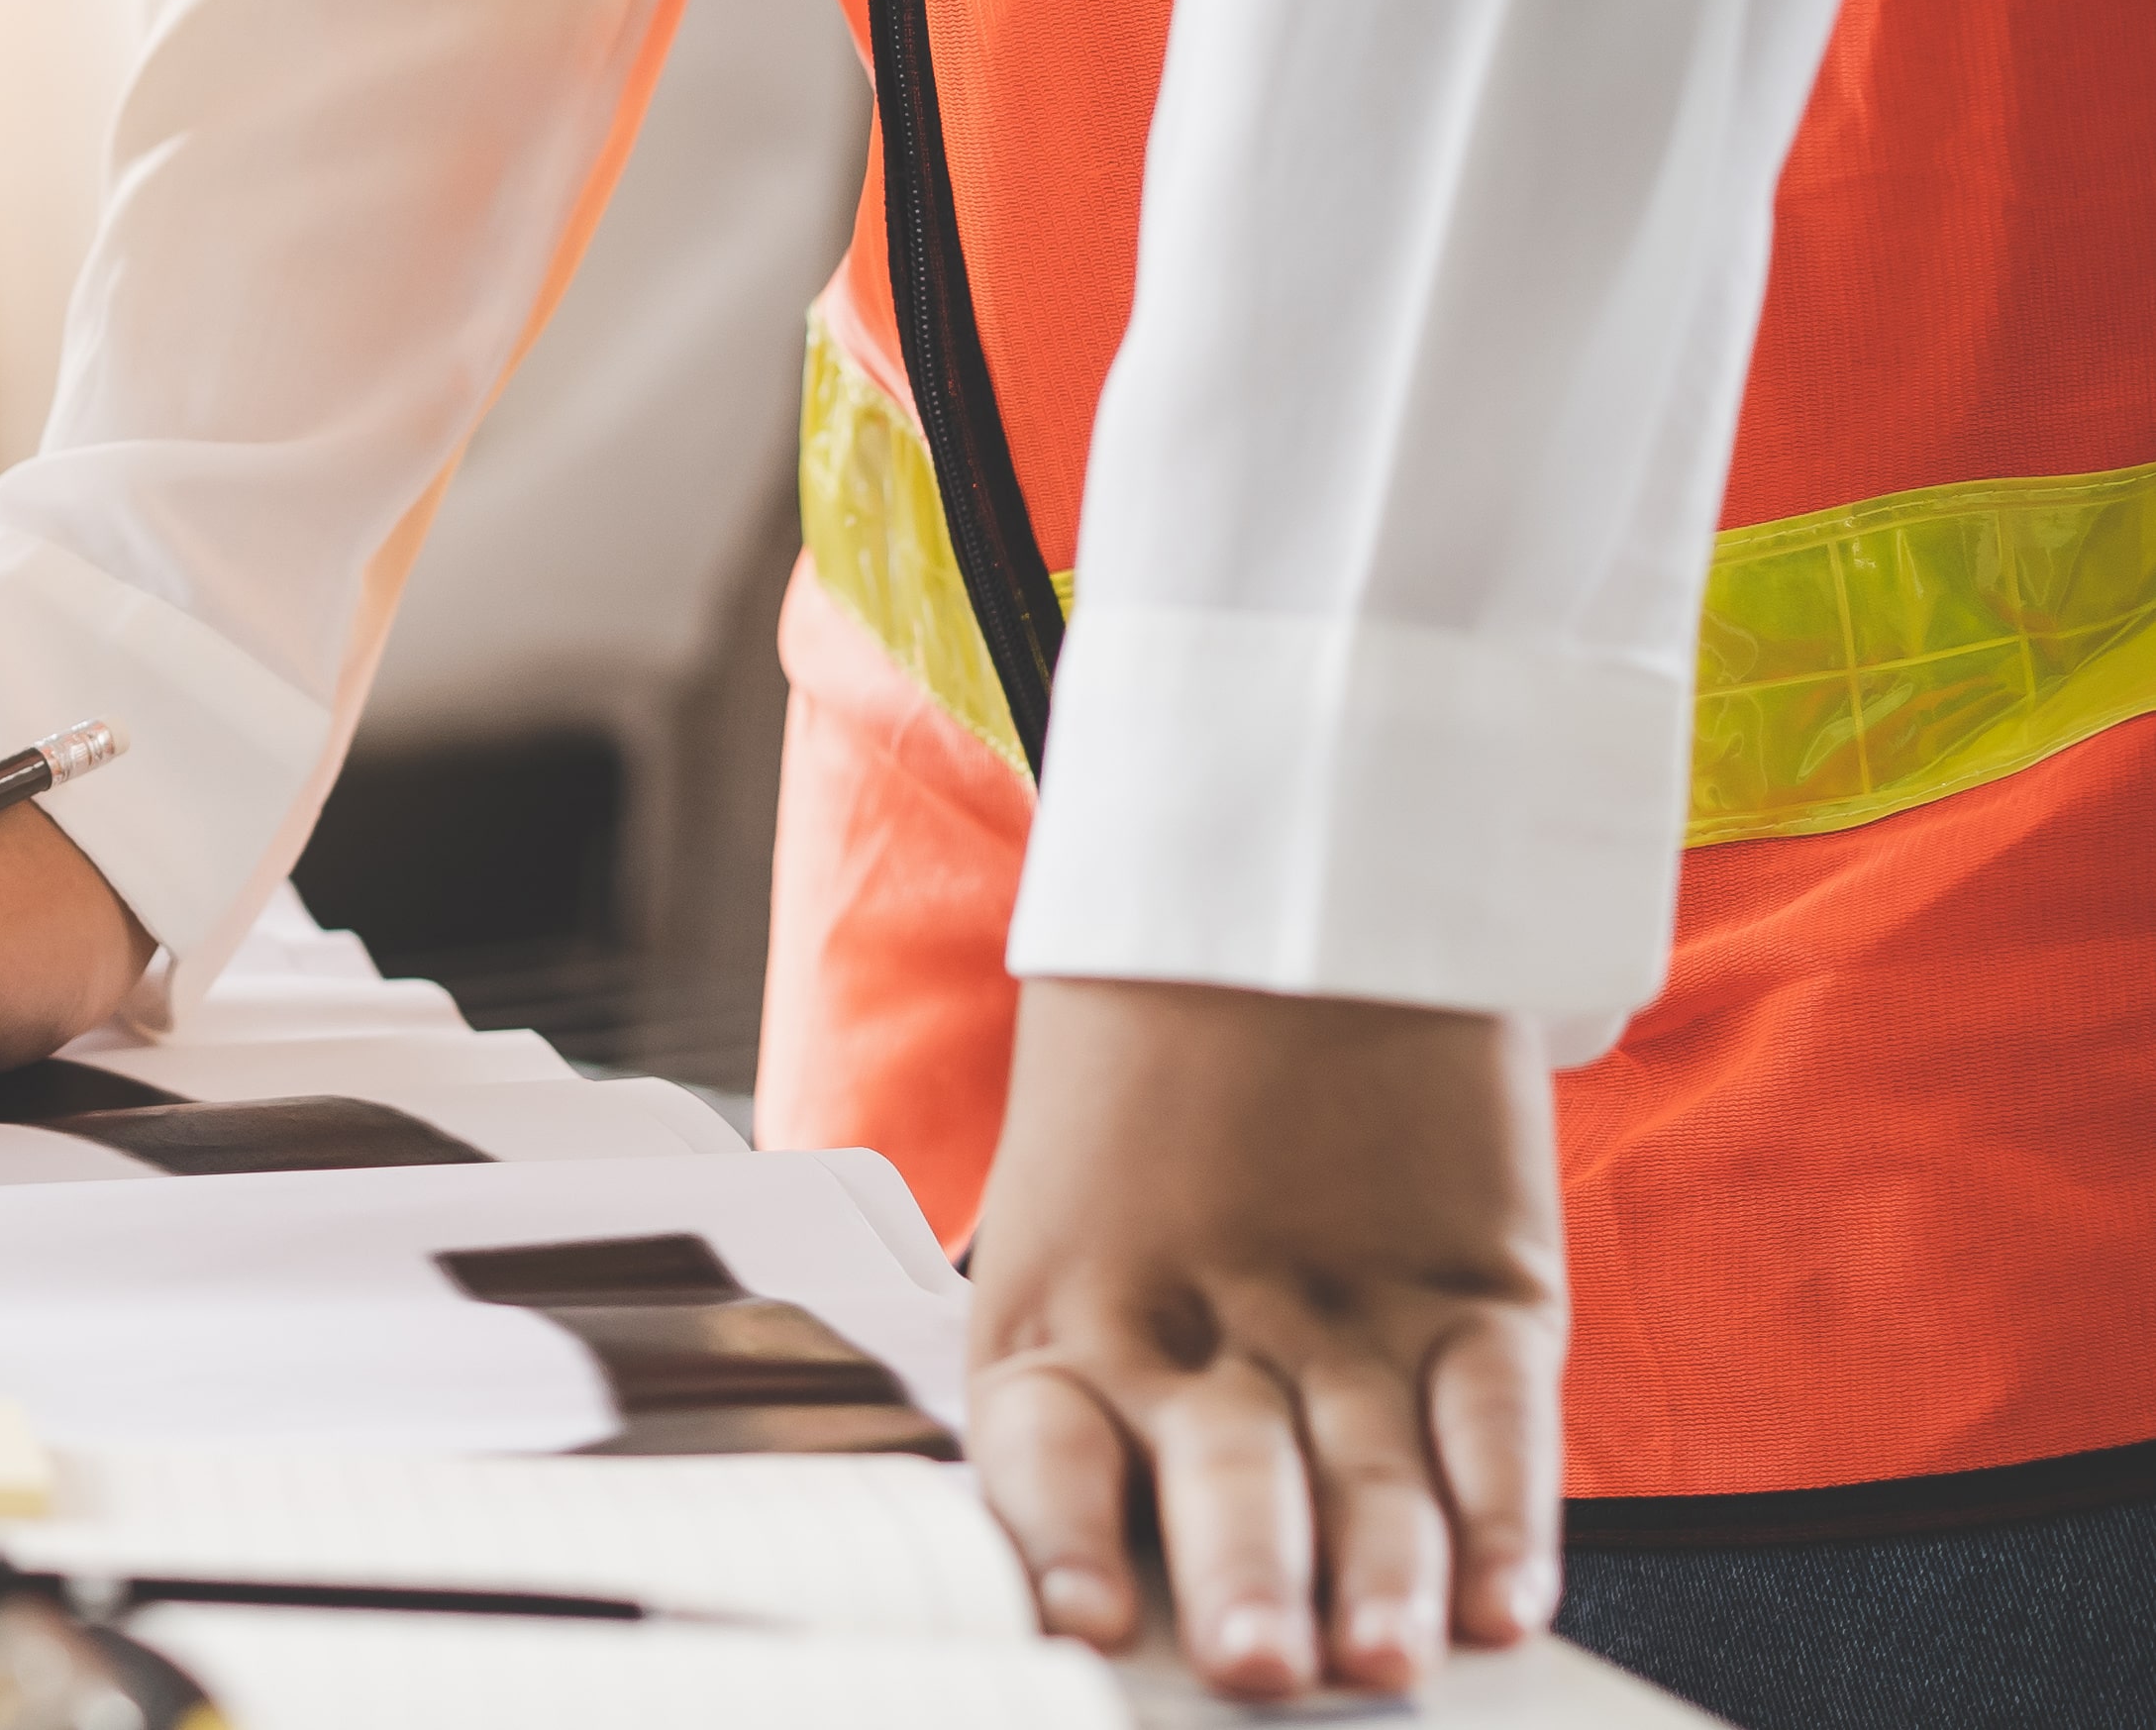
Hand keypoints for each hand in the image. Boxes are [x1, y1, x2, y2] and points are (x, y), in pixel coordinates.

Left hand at [965, 978, 1564, 1698]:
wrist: (1288, 904)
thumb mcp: (1062, 1239)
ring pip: (1369, 1469)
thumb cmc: (1142, 1095)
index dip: (1066, 1535)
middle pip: (1228, 1476)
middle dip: (1243, 1581)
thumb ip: (1080, 1398)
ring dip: (1381, 1578)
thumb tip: (1089, 1591)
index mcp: (1067, 1324)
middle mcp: (1207, 1334)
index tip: (1081, 1614)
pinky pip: (1494, 1416)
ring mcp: (1350, 1312)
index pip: (1050, 1455)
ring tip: (1382, 1656)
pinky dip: (1508, 1514)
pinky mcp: (1479, 1287)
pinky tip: (1506, 1595)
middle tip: (1252, 1662)